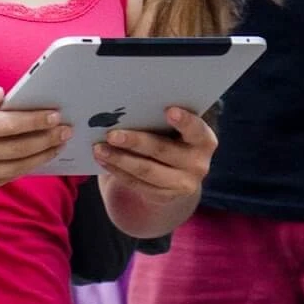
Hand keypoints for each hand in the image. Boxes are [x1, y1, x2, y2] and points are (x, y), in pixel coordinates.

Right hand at [0, 85, 71, 191]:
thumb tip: (4, 96)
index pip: (9, 125)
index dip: (35, 121)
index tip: (55, 115)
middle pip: (16, 149)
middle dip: (45, 139)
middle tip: (65, 131)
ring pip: (13, 168)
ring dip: (39, 157)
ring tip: (57, 146)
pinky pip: (2, 178)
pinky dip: (22, 169)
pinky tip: (36, 159)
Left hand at [93, 105, 216, 202]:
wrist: (178, 172)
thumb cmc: (172, 135)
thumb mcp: (177, 127)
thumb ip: (162, 118)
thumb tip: (128, 106)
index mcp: (204, 140)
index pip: (196, 129)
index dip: (184, 121)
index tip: (168, 110)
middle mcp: (198, 164)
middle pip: (163, 151)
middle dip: (135, 142)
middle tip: (112, 134)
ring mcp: (182, 184)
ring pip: (146, 171)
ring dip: (120, 159)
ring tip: (99, 148)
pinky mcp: (164, 197)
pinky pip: (137, 184)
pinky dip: (118, 171)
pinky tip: (103, 160)